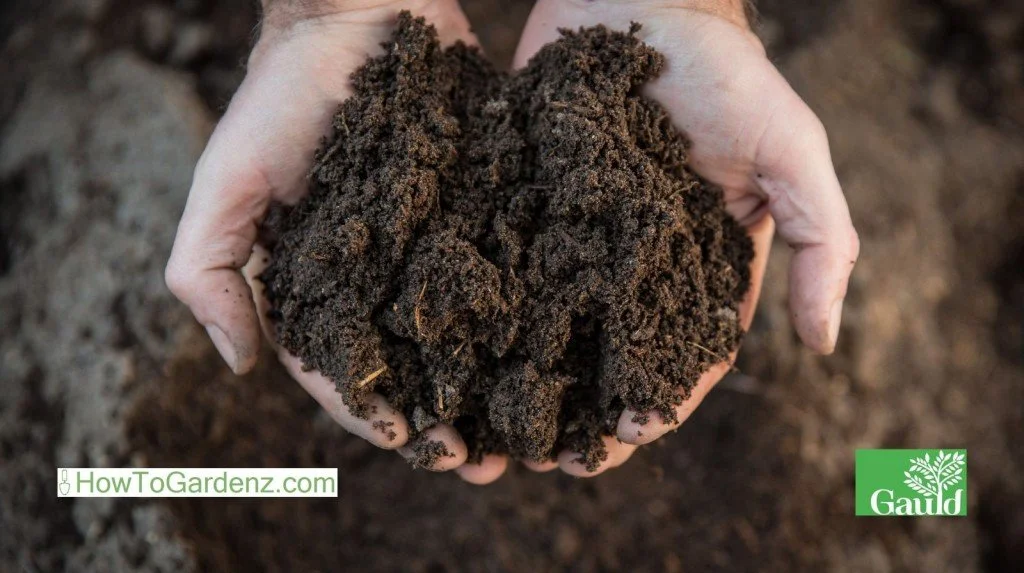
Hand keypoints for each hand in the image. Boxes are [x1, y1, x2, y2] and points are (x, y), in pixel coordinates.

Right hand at [165, 0, 483, 473]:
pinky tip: (558, 350)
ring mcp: (435, 248)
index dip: (374, 413)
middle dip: (447, 419)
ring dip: (496, 388)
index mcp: (320, 286)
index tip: (413, 442)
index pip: (343, 369)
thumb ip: (209, 272)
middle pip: (416, 367)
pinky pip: (507, 271)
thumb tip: (238, 366)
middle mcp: (381, 278)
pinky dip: (530, 316)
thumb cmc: (279, 97)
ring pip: (469, 334)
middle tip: (486, 462)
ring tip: (530, 429)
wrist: (355, 16)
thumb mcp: (225, 183)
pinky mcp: (482, 211)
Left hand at [501, 0, 859, 477]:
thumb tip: (826, 346)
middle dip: (582, 411)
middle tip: (551, 459)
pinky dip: (486, 316)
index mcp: (698, 264)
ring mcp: (574, 237)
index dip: (656, 400)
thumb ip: (824, 243)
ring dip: (527, 383)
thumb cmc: (727, 73)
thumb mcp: (794, 152)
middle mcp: (633, 262)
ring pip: (548, 327)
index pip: (680, 351)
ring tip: (498, 430)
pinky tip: (460, 354)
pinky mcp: (525, 205)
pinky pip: (504, 268)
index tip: (625, 439)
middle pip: (607, 355)